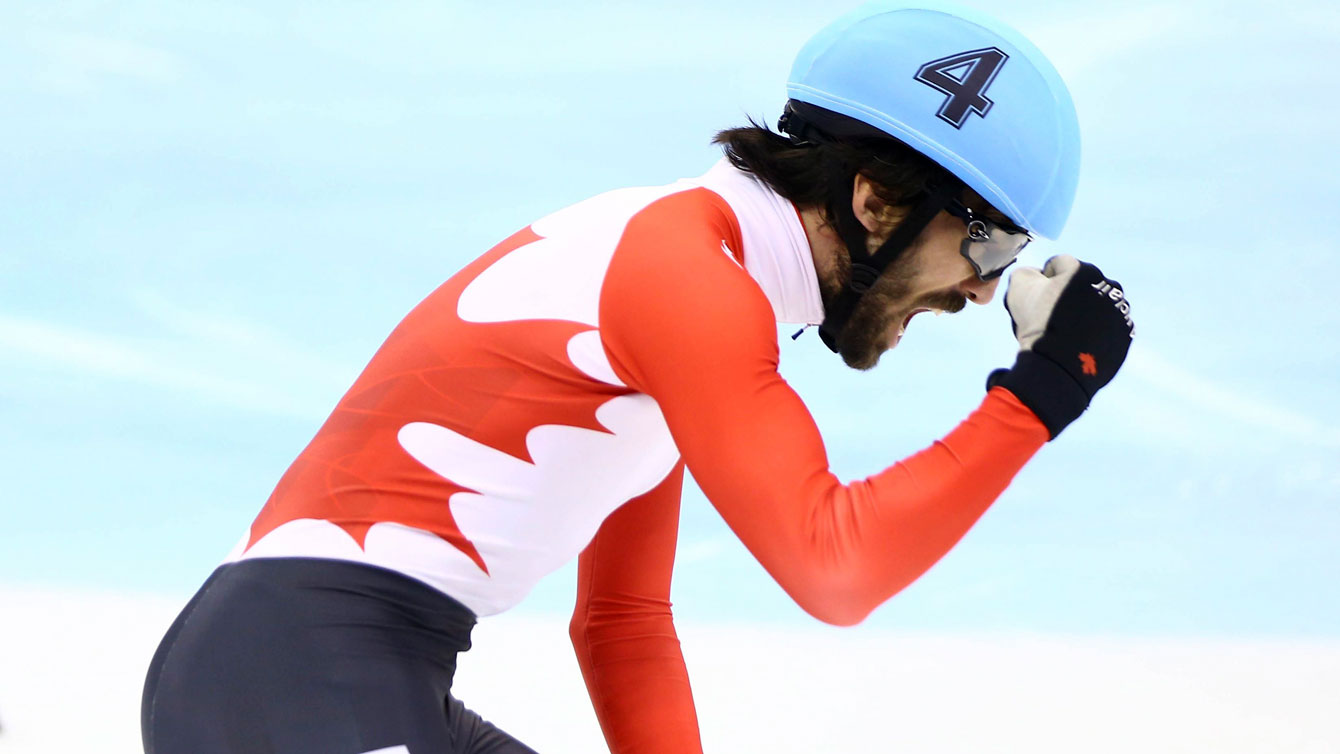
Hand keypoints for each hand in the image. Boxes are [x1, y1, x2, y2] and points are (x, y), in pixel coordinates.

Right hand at [987, 255, 1133, 438]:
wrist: (1059, 369)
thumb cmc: (1037, 326)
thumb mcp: (1018, 288)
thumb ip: (1026, 272)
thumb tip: (1037, 274)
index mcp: (1082, 269)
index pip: (1058, 265)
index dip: (1043, 280)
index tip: (1037, 299)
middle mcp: (1107, 285)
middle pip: (1081, 284)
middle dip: (1067, 295)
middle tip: (1051, 318)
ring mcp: (1119, 310)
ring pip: (1097, 304)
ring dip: (1084, 312)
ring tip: (1066, 333)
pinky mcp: (1125, 334)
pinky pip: (1108, 327)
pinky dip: (1096, 332)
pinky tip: (1079, 344)